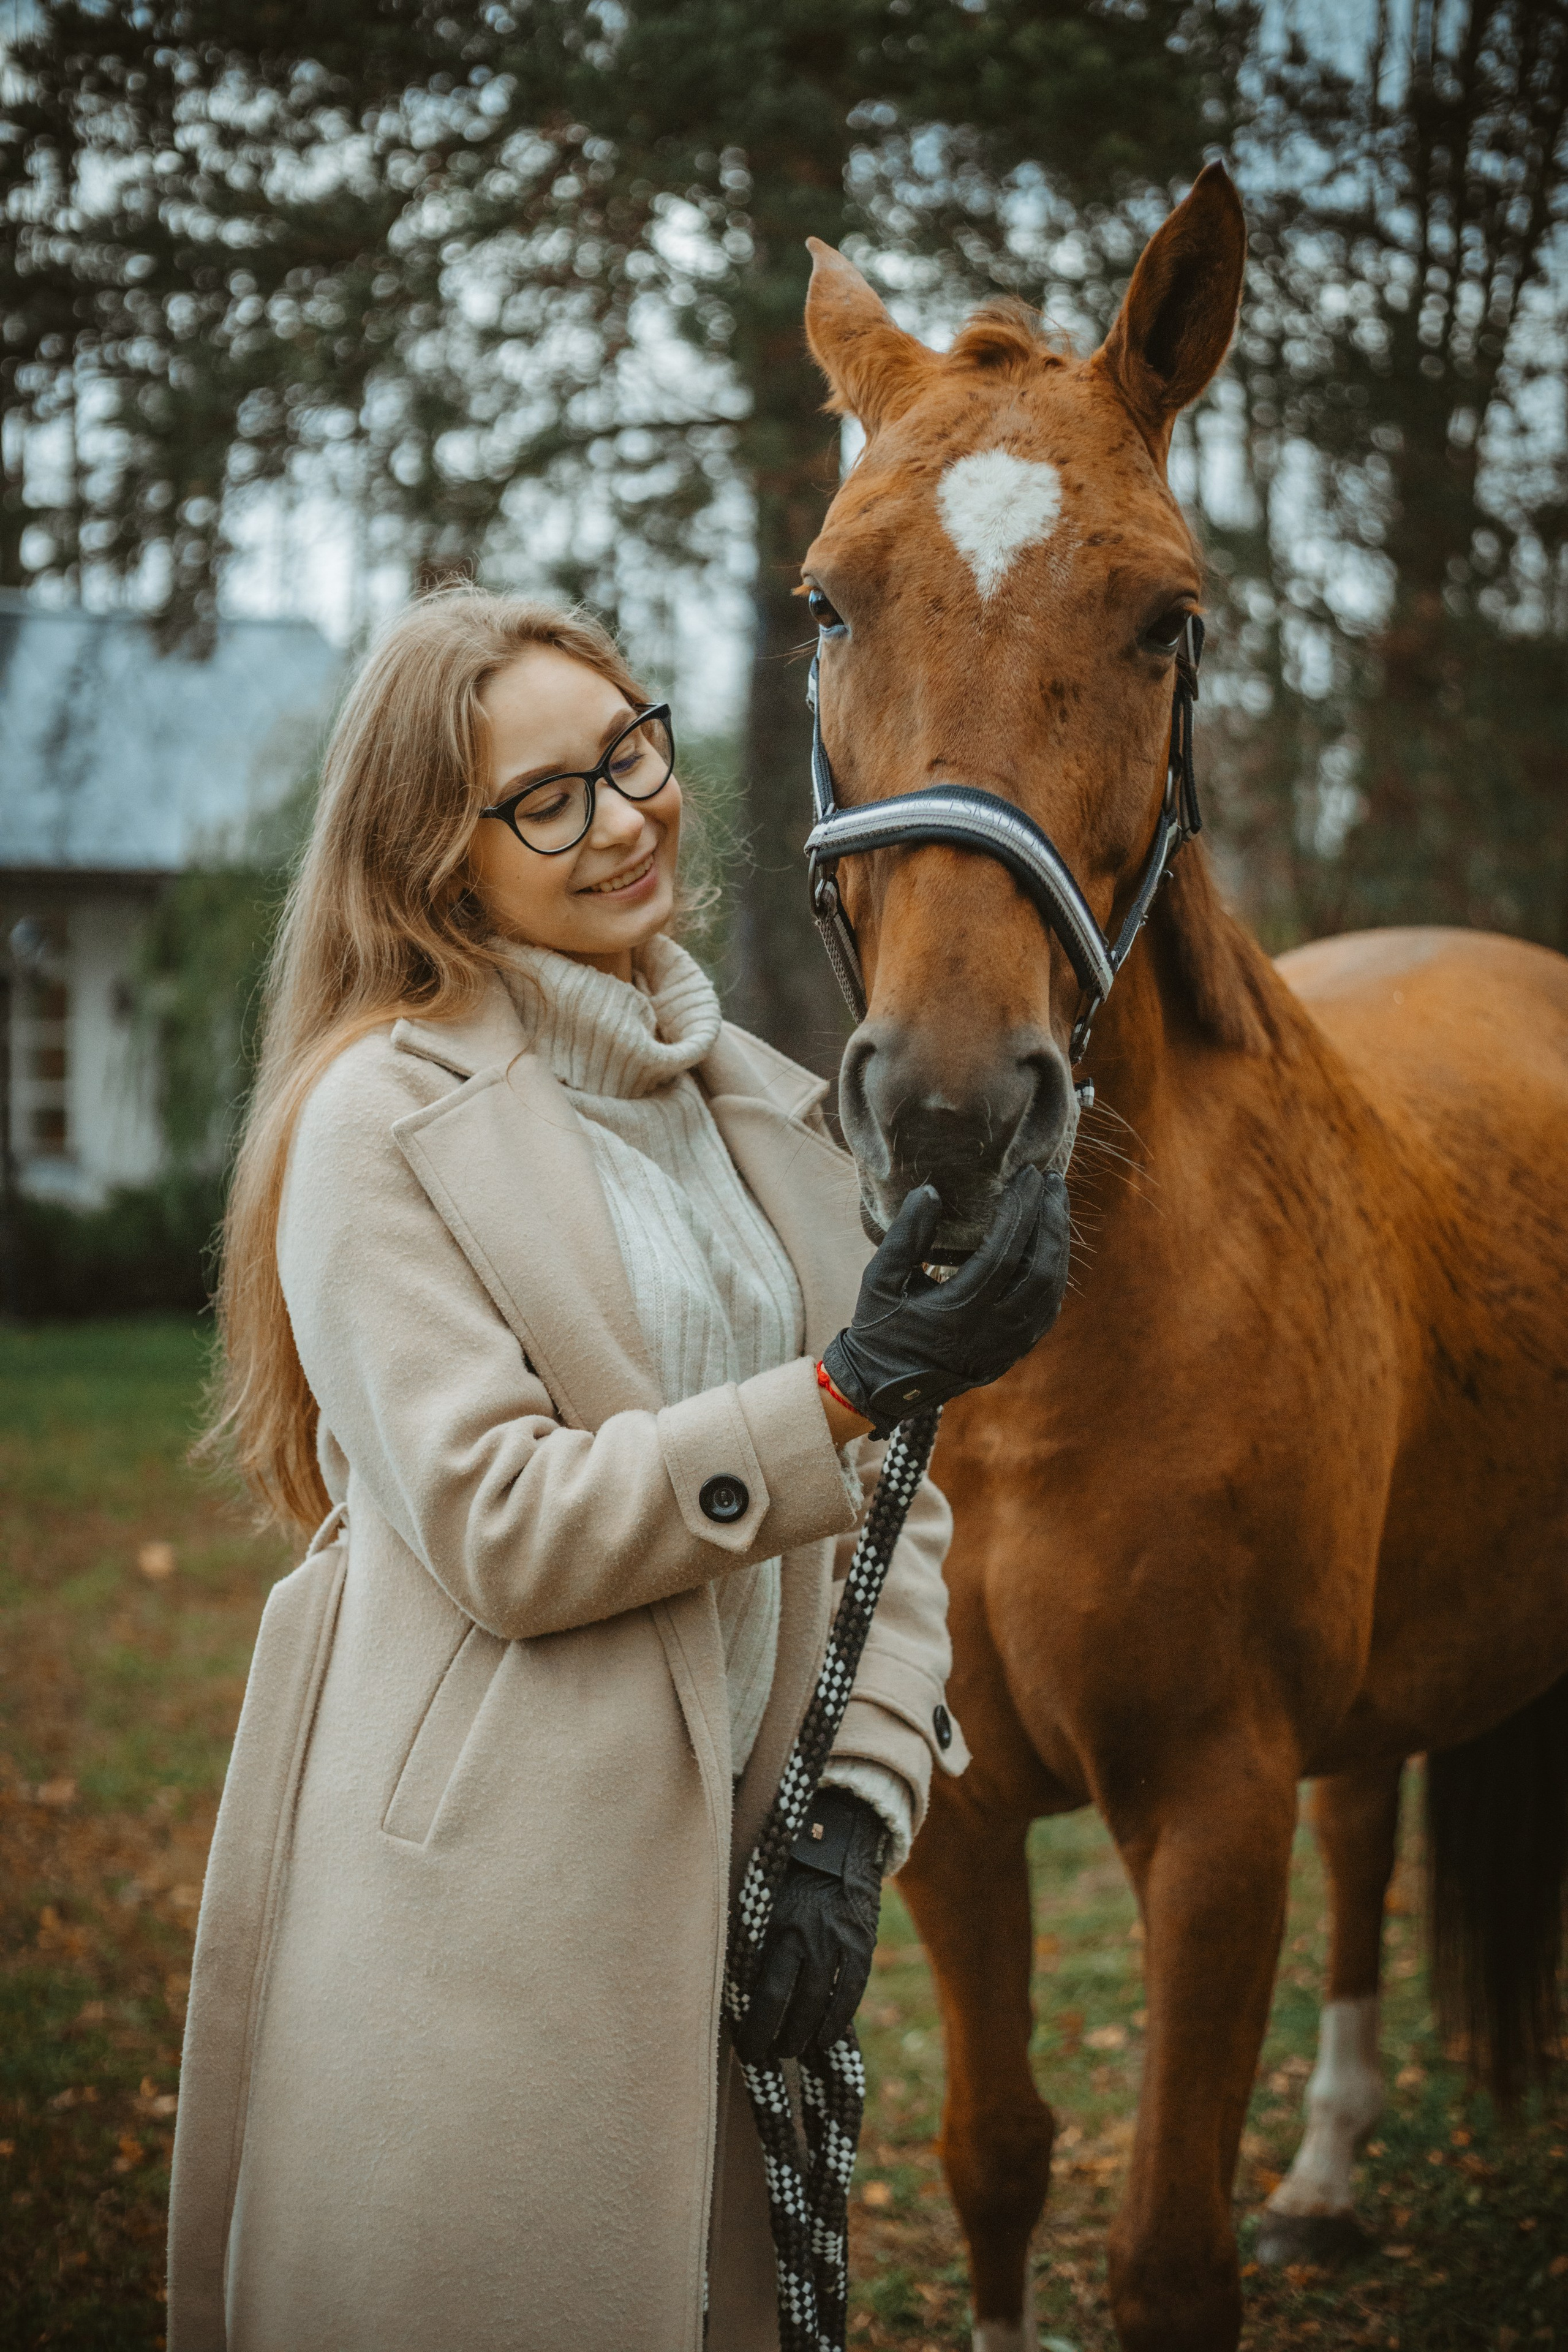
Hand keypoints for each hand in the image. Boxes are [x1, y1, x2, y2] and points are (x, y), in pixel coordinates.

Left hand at [731, 1788, 885, 2064]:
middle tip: (767, 2054)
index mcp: (776, 1926)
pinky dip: (838, 2021)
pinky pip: (851, 1993)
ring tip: (792, 2049)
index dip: (755, 2030)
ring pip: (822, 2005)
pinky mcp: (862, 1942)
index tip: (746, 2049)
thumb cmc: (781, 1868)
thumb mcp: (757, 1896)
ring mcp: (839, 1941)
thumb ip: (746, 1936)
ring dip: (806, 2036)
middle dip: (778, 2038)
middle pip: (793, 2007)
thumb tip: (727, 1984)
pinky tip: (825, 2038)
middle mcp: (809, 1937)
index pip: (765, 1995)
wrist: (834, 1835)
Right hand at [821, 1166, 1069, 1434]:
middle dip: (1052, 1222)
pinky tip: (1050, 1248)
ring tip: (1055, 1207)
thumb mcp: (879, 1280)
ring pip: (1050, 1292)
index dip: (1020, 1210)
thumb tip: (932, 1191)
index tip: (1028, 1175)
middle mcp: (991, 1333)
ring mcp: (1007, 1347)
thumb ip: (905, 1236)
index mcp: (958, 1313)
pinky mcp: (1012, 1354)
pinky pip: (1045, 1310)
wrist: (882, 1387)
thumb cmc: (878, 1328)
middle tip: (1053, 1183)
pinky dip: (1053, 1275)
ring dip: (1058, 1246)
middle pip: (1040, 1270)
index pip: (1003, 1253)